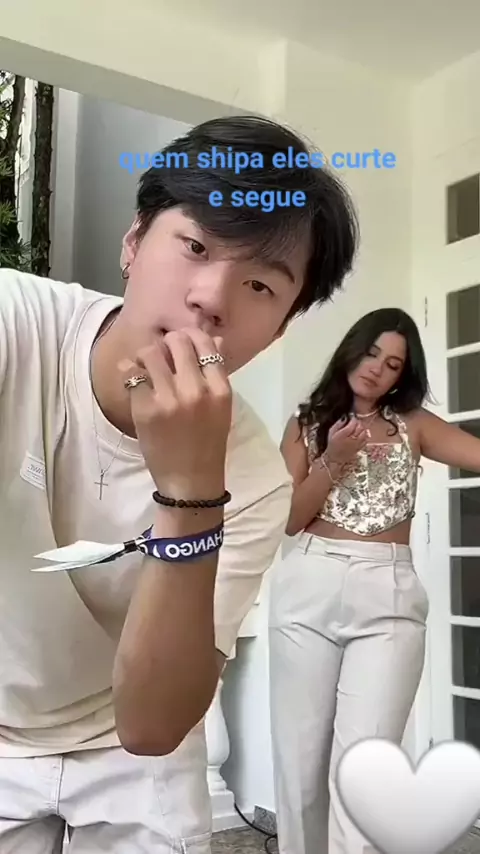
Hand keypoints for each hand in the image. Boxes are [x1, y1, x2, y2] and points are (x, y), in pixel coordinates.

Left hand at [119, 328, 232, 498]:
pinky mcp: (145, 409)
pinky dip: (129, 370)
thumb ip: (217, 373)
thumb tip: (216, 339)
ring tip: (145, 365)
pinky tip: (133, 376)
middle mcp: (196, 390)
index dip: (190, 336)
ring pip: (151, 352)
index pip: (205, 343)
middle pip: (177, 341)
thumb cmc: (208, 443)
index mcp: (220, 389)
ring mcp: (169, 399)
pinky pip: (132, 374)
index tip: (181, 344)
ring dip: (146, 354)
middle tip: (162, 354)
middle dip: (167, 343)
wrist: (190, 480)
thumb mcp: (221, 408)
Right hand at [325, 416, 367, 464]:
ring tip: (357, 428)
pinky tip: (360, 434)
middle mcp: (352, 439)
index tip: (351, 417)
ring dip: (362, 428)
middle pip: (360, 427)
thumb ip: (338, 424)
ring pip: (364, 432)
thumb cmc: (332, 444)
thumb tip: (345, 417)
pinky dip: (364, 435)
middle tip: (354, 422)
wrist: (335, 458)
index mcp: (343, 434)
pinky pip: (366, 439)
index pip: (353, 423)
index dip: (353, 418)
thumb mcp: (331, 432)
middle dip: (358, 422)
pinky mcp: (360, 447)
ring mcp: (357, 444)